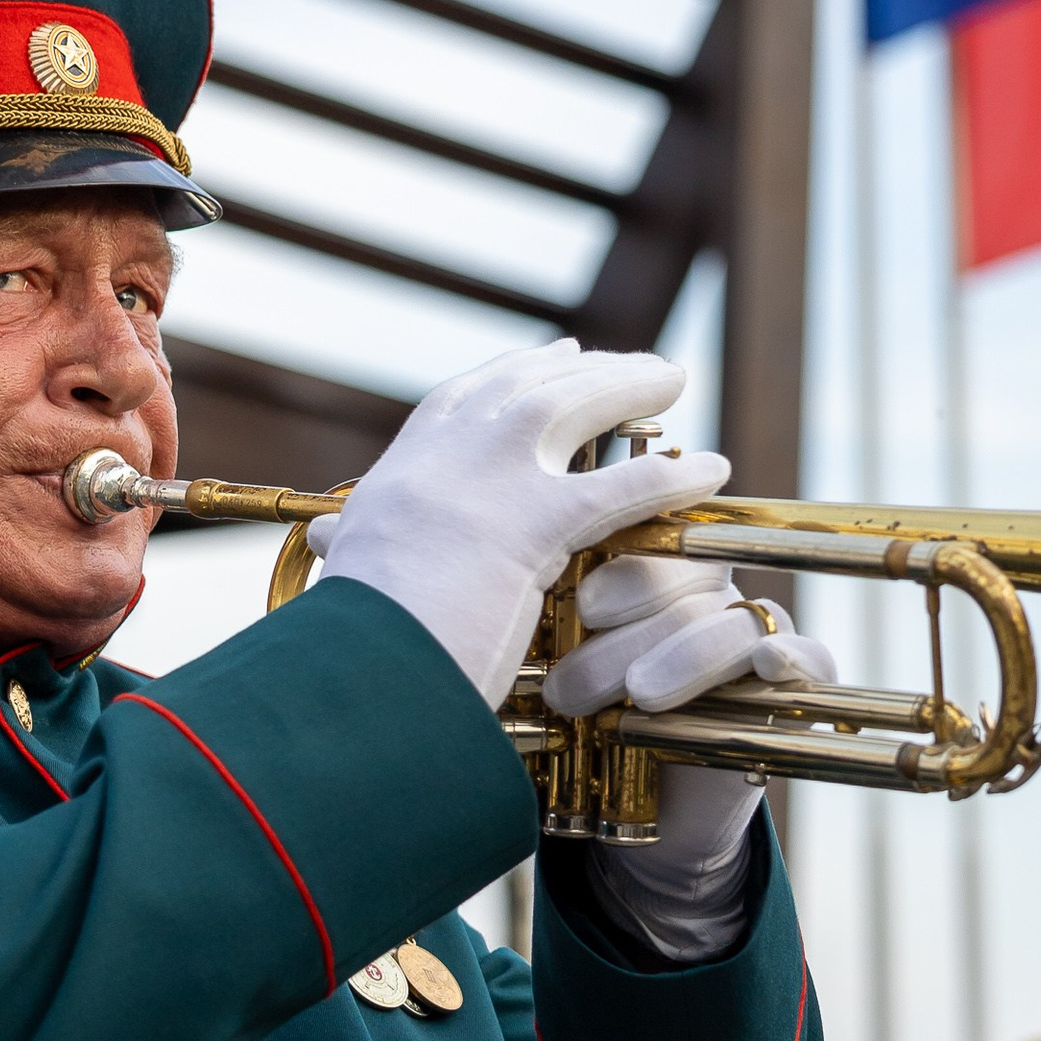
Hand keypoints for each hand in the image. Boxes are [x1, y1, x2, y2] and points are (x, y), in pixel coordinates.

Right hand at [306, 342, 725, 711]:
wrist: (350, 680)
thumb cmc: (350, 650)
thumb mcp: (347, 575)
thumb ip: (354, 548)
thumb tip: (330, 540)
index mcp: (397, 477)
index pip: (461, 403)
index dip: (512, 375)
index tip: (550, 360)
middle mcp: (440, 463)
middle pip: (525, 389)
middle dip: (584, 369)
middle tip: (630, 362)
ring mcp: (485, 486)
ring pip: (571, 410)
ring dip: (628, 387)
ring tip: (675, 380)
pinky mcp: (531, 526)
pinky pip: (619, 487)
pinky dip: (670, 475)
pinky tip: (709, 470)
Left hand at [548, 556, 836, 925]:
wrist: (641, 815)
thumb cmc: (587, 730)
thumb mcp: (554, 679)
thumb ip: (540, 633)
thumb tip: (500, 595)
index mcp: (644, 573)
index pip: (644, 536)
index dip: (621, 563)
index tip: (584, 607)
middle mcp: (703, 593)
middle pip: (686, 575)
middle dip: (632, 627)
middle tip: (575, 684)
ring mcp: (753, 634)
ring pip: (732, 619)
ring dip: (685, 655)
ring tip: (637, 697)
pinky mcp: (793, 684)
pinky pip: (807, 655)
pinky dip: (788, 656)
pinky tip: (763, 664)